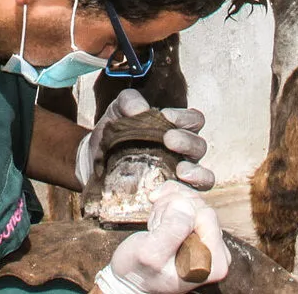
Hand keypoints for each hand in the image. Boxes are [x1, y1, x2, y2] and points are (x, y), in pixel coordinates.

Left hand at [78, 89, 214, 190]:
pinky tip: (175, 185)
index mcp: (175, 130)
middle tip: (168, 139)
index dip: (185, 117)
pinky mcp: (173, 196)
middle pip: (199, 145)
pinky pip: (193, 195)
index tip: (166, 116)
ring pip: (204, 173)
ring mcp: (180, 176)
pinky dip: (191, 190)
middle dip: (186, 141)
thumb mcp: (116, 112)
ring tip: (180, 169)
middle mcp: (183, 153)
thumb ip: (128, 102)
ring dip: (195, 169)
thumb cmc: (113, 135)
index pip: (194, 121)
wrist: (93, 164)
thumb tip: (139, 109)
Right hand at [96, 183, 230, 293]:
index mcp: (213, 263)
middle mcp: (217, 252)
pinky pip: (187, 200)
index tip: (158, 230)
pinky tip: (158, 217)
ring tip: (155, 227)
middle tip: (154, 228)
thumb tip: (184, 205)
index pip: (205, 215)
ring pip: (192, 201)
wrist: (130, 279)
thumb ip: (171, 230)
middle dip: (172, 208)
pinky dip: (168, 201)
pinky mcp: (199, 230)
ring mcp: (209, 240)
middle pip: (200, 205)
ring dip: (167, 206)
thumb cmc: (139, 273)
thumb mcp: (149, 254)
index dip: (177, 214)